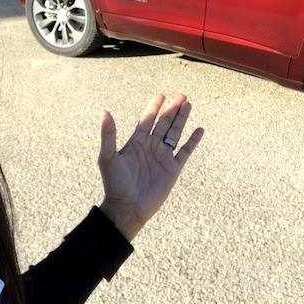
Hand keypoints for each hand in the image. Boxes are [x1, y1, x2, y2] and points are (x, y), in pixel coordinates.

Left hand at [97, 94, 203, 240]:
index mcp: (137, 142)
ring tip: (188, 105)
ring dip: (182, 119)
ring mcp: (163, 157)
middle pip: (164, 123)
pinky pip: (185, 151)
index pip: (147, 119)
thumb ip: (108, 134)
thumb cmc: (115, 184)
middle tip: (182, 96)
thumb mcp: (108, 157)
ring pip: (175, 133)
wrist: (127, 208)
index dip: (154, 107)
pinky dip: (193, 141)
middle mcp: (151, 146)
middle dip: (173, 109)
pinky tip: (199, 130)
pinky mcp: (172, 168)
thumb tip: (104, 111)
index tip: (161, 95)